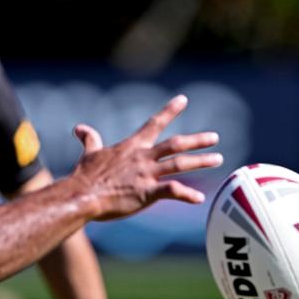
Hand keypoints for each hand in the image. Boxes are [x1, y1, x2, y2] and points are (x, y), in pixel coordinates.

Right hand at [70, 95, 221, 220]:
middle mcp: (143, 157)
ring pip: (180, 163)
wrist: (81, 195)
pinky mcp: (147, 193)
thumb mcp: (89, 154)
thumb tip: (79, 128)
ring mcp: (147, 174)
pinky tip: (200, 199)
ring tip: (219, 159)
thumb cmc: (85, 177)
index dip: (170, 110)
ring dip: (201, 161)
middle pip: (176, 144)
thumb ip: (90, 139)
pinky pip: (172, 191)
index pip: (154, 123)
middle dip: (197, 140)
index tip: (184, 100)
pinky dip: (187, 195)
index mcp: (132, 146)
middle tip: (215, 138)